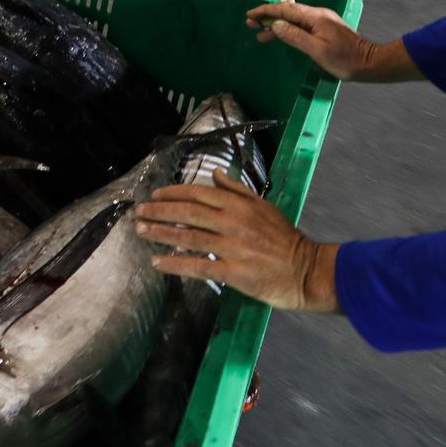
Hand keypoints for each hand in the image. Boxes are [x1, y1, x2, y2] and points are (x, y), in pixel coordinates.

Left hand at [135, 173, 338, 310]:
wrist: (307, 271)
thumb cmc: (285, 239)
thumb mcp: (264, 206)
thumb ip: (237, 190)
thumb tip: (214, 173)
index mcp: (240, 205)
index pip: (198, 194)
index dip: (172, 194)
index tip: (154, 196)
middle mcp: (234, 223)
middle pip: (188, 213)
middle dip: (159, 211)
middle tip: (138, 212)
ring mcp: (233, 248)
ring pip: (189, 237)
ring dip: (161, 233)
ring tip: (141, 231)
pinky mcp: (235, 273)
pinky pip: (199, 266)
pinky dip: (175, 263)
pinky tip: (158, 262)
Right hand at [245, 1, 379, 79]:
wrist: (369, 63)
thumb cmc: (344, 59)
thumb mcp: (316, 50)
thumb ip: (294, 36)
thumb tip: (275, 25)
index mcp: (315, 17)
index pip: (285, 9)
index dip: (265, 11)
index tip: (249, 15)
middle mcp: (318, 14)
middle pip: (288, 11)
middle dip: (268, 16)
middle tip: (250, 24)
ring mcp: (322, 21)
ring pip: (293, 18)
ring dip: (276, 24)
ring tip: (260, 35)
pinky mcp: (325, 29)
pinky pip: (300, 24)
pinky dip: (287, 28)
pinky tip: (281, 35)